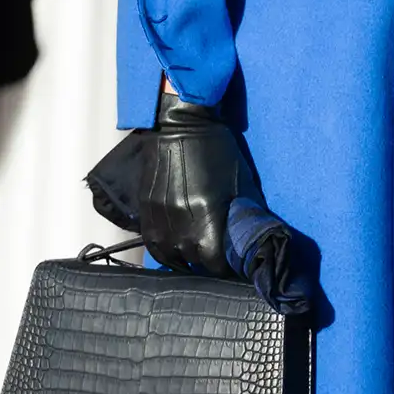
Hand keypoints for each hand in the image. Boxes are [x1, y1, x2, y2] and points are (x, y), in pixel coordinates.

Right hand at [137, 87, 262, 276]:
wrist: (176, 125)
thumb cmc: (217, 150)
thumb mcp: (240, 182)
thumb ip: (242, 214)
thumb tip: (248, 239)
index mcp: (206, 217)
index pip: (216, 262)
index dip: (227, 268)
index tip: (234, 266)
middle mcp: (180, 225)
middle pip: (194, 262)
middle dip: (208, 263)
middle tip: (218, 260)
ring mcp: (158, 220)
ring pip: (172, 258)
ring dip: (185, 261)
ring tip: (197, 259)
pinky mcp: (145, 212)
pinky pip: (154, 246)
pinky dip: (166, 252)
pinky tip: (177, 249)